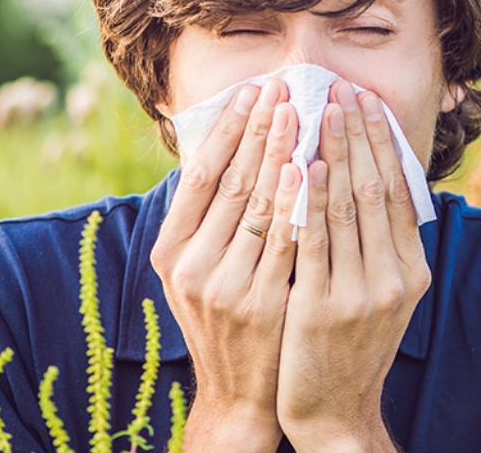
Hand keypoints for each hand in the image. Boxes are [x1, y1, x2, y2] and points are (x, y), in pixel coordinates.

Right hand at [150, 80, 299, 452]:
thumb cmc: (225, 318)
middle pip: (230, 182)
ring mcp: (224, 286)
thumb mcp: (199, 270)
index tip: (251, 90)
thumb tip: (228, 145)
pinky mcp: (260, 304)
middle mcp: (190, 266)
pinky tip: (310, 168)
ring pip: (258, 206)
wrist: (239, 394)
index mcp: (170, 251)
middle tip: (282, 86)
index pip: (200, 174)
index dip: (227, 129)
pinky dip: (297, 202)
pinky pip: (284, 241)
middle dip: (258, 129)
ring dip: (280, 152)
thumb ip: (208, 218)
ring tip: (300, 110)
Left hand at [276, 82, 432, 451]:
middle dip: (358, 133)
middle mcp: (394, 279)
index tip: (366, 100)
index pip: (398, 191)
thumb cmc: (348, 345)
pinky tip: (304, 164)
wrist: (334, 412)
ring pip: (347, 207)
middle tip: (342, 88)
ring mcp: (361, 294)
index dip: (382, 142)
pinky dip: (311, 199)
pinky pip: (315, 241)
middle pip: (375, 189)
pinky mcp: (324, 308)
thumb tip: (370, 181)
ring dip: (334, 152)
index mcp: (411, 271)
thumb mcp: (380, 296)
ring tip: (321, 109)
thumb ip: (378, 246)